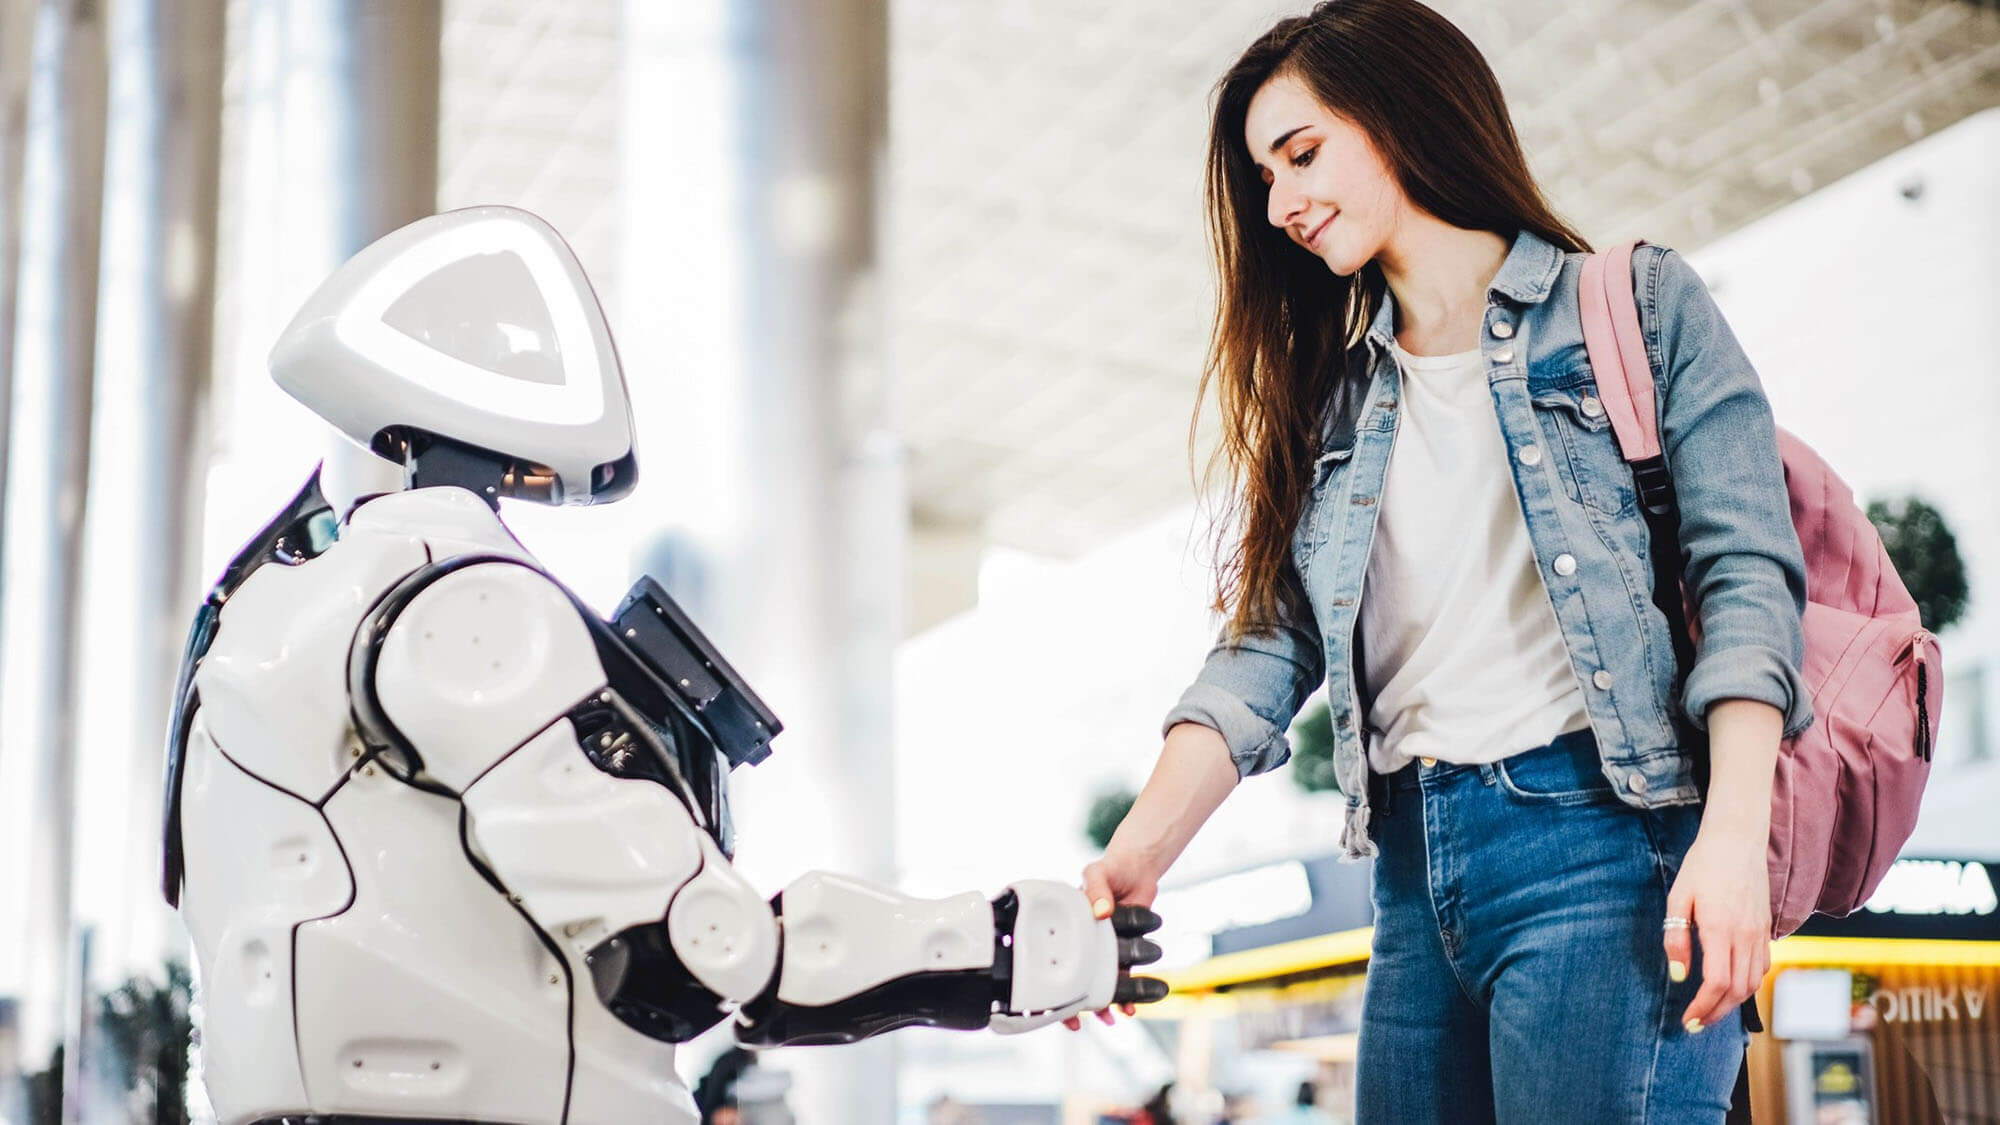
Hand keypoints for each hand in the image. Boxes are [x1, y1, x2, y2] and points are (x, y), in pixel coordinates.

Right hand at [1064, 848, 1163, 1030]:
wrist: (1138, 869)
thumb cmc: (1111, 869)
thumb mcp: (1098, 873)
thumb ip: (1097, 889)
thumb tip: (1101, 911)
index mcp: (1070, 926)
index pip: (1055, 955)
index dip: (1050, 980)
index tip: (1051, 1002)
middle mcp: (1085, 943)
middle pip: (1075, 977)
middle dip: (1075, 1002)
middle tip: (1078, 1023)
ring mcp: (1105, 949)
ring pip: (1100, 983)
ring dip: (1103, 1003)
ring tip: (1109, 1020)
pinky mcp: (1125, 951)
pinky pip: (1124, 977)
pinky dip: (1128, 993)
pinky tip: (1131, 1007)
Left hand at [1664, 824, 1771, 1033]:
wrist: (1737, 840)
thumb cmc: (1702, 866)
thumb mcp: (1678, 898)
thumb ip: (1676, 938)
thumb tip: (1678, 975)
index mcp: (1720, 928)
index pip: (1716, 983)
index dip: (1703, 1007)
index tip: (1688, 1020)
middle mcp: (1745, 936)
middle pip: (1737, 990)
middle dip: (1716, 1013)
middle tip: (1696, 1024)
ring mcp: (1760, 933)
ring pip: (1753, 982)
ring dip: (1733, 1003)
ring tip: (1711, 1011)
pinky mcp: (1766, 929)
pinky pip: (1762, 967)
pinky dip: (1748, 984)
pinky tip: (1731, 987)